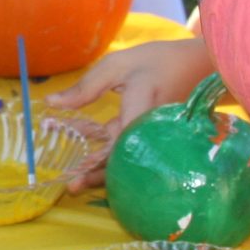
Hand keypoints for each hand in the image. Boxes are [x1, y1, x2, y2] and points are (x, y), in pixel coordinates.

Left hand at [48, 38, 210, 188]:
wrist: (198, 66)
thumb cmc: (156, 62)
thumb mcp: (116, 65)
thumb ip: (86, 87)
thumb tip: (51, 103)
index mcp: (141, 111)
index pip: (120, 144)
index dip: (98, 162)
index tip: (75, 174)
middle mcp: (149, 131)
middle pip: (123, 161)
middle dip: (98, 177)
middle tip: (72, 187)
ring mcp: (152, 138)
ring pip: (126, 161)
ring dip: (102, 173)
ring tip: (77, 184)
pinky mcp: (150, 139)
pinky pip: (130, 152)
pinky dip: (110, 158)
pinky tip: (89, 162)